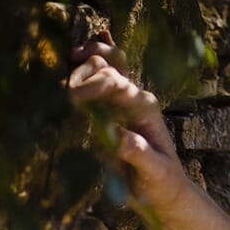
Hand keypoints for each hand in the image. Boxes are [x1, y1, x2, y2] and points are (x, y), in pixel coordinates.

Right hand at [67, 34, 190, 213]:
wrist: (164, 190)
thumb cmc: (161, 181)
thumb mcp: (154, 171)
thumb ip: (138, 152)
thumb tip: (116, 136)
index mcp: (145, 108)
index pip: (117, 85)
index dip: (94, 84)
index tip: (73, 95)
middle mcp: (134, 99)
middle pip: (109, 67)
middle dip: (86, 69)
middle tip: (65, 88)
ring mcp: (123, 101)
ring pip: (106, 65)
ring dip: (88, 58)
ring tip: (70, 57)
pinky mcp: (113, 109)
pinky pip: (107, 76)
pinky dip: (100, 56)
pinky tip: (92, 39)